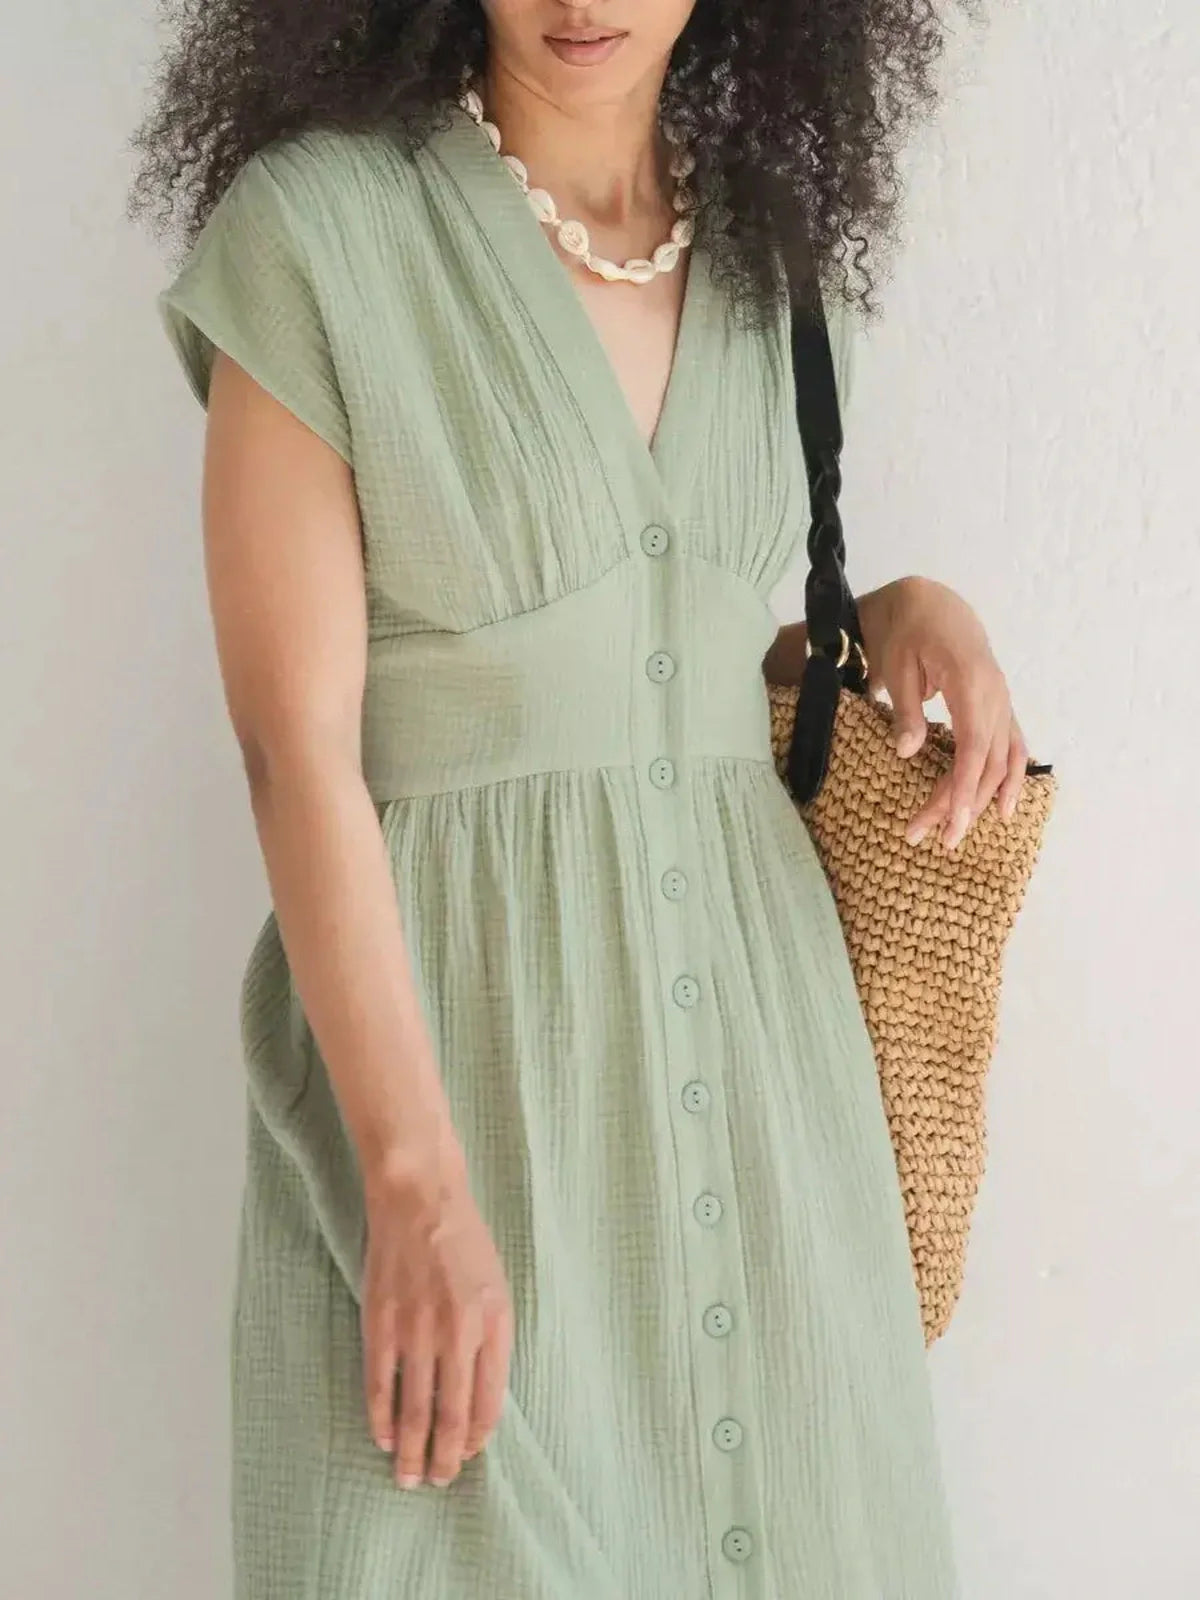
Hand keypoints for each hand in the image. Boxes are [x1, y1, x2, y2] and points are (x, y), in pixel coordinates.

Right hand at [361, 1144, 512, 1489]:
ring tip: (409, 1476)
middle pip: (452, 1414)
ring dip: (413, 1450)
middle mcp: (458, 1330)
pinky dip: (382, 1417)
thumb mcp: (497, 1289)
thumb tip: (480, 1402)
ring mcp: (416, 1328)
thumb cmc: (464, 1244)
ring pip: (415, 1408)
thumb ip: (492, 1343)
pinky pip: (380, 1383)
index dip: (478, 1436)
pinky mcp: (381, 1321)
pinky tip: (385, 1438)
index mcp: (494, 1322)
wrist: (420, 1197)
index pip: (489, 1401)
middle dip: (446, 1457)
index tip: (468, 1455)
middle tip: (439, 1482)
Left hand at [859, 576, 1027, 850]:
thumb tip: (907, 753)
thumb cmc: (909, 631)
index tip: (950, 822)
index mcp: (971, 682)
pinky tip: (1005, 808)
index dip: (964, 789)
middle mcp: (995, 694)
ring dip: (983, 799)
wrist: (931, 603)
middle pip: (985, 761)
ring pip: (1002, 759)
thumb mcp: (897, 664)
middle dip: (960, 804)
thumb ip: (906, 710)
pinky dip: (1011, 777)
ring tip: (958, 834)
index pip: (973, 747)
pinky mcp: (1000, 704)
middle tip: (929, 838)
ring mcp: (1002, 700)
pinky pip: (1013, 745)